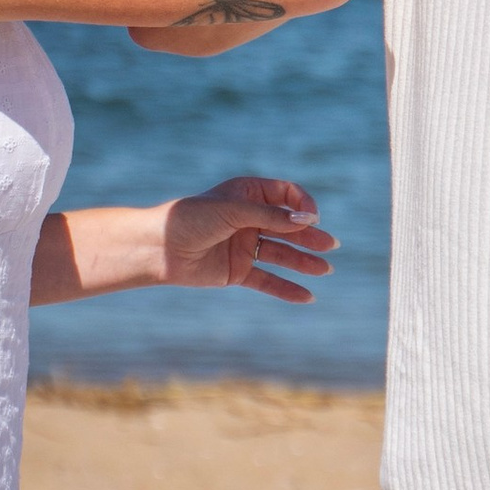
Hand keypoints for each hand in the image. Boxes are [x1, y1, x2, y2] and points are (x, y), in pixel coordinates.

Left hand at [157, 175, 334, 302]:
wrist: (158, 248)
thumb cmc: (191, 218)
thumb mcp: (233, 210)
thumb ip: (270, 216)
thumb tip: (308, 220)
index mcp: (249, 194)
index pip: (287, 195)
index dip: (302, 206)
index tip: (312, 217)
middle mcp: (249, 218)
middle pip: (288, 227)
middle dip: (310, 236)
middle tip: (330, 246)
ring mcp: (245, 245)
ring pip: (282, 254)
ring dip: (304, 261)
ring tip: (325, 269)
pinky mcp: (237, 271)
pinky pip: (267, 279)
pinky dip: (287, 288)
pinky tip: (307, 296)